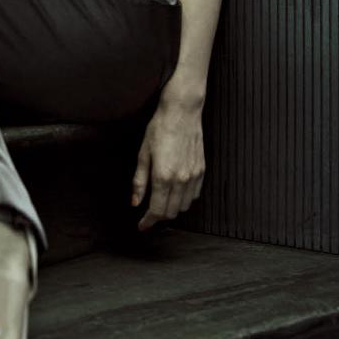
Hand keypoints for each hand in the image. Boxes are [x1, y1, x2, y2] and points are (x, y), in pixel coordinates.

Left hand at [131, 95, 204, 231]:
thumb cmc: (159, 130)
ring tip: (161, 202)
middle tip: (148, 214)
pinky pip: (195, 195)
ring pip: (184, 206)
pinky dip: (185, 199)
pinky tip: (175, 193)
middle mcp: (181, 180)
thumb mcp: (143, 154)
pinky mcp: (202, 170)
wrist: (182, 113)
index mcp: (163, 177)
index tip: (142, 226)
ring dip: (172, 209)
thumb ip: (139, 181)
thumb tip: (135, 202)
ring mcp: (194, 176)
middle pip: (172, 212)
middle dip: (159, 217)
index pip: (157, 210)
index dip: (148, 221)